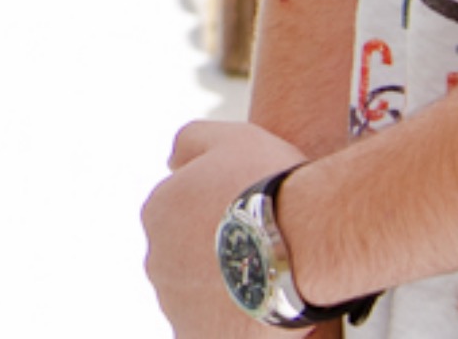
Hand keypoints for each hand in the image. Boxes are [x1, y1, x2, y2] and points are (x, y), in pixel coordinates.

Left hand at [142, 119, 310, 335]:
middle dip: (222, 258)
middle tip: (266, 254)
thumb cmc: (271, 189)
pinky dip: (234, 325)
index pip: (185, 218)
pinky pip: (213, 331)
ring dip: (228, 293)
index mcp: (158, 211)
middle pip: (190, 260)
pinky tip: (265, 310)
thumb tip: (172, 163)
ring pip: (201, 298)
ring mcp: (175, 303)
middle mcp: (157, 259)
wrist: (300, 244)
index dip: (223, 220)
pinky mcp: (197, 337)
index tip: (253, 223)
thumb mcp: (229, 138)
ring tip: (272, 284)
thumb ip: (191, 143)